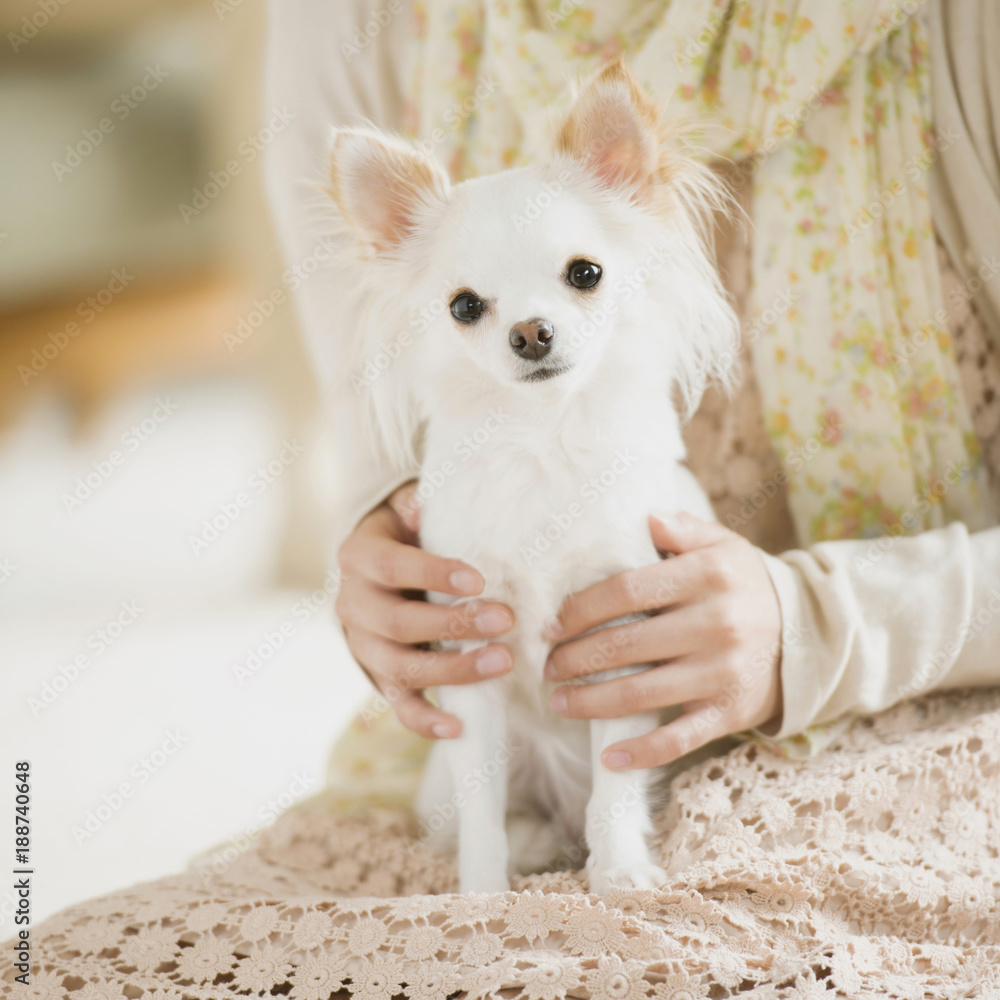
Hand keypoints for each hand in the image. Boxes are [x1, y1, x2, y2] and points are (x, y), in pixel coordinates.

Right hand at [335, 482, 514, 737]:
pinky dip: (425, 720)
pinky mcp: (379, 676)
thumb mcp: (407, 510)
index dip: (433, 573)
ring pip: (402, 668)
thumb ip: (420, 507)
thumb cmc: (407, 533)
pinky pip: (398, 705)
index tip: (479, 578)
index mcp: (359, 557)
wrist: (376, 569)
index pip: (392, 567)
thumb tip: (429, 508)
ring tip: (502, 663)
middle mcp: (353, 604)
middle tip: (505, 620)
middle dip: (455, 624)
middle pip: (399, 624)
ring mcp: (364, 646)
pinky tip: (458, 727)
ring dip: (454, 669)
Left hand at [543, 511, 781, 769]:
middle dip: (574, 659)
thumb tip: (642, 517)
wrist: (808, 633)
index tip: (550, 625)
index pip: (625, 591)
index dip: (580, 610)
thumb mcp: (721, 544)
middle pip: (624, 645)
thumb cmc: (743, 584)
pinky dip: (642, 752)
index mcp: (707, 576)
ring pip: (640, 694)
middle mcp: (716, 623)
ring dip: (590, 702)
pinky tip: (609, 757)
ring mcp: (723, 672)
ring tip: (558, 701)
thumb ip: (680, 528)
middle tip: (547, 666)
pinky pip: (679, 738)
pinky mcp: (731, 712)